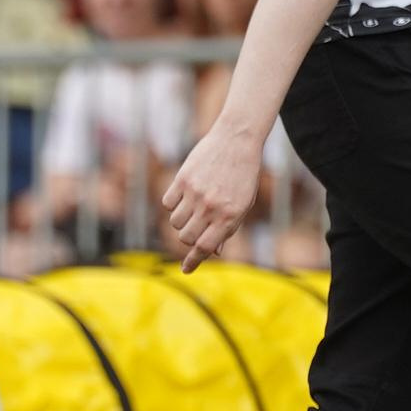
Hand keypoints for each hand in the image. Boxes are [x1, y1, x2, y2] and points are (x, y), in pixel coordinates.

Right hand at [162, 123, 264, 271]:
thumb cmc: (243, 175)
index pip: (204, 248)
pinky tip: (185, 193)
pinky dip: (173, 203)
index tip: (185, 270)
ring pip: (175, 222)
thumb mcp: (242, 205)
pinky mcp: (182, 179)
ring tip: (194, 206)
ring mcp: (195, 193)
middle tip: (196, 228)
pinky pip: (167, 203)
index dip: (193, 262)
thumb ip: (227, 229)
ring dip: (181, 220)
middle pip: (186, 237)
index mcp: (229, 217)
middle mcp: (210, 207)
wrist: (237, 140)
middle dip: (188, 238)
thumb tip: (213, 251)